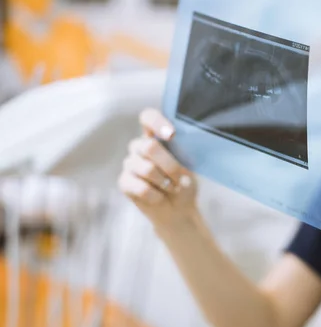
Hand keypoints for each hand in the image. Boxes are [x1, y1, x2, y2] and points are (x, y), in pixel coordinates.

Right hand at [118, 108, 198, 229]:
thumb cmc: (184, 183)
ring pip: (147, 169)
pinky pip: (140, 187)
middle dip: (170, 165)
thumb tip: (181, 170)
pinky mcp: (124, 182)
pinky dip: (156, 196)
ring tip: (171, 188)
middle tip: (179, 178)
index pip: (148, 118)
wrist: (177, 209)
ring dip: (165, 182)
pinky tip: (159, 197)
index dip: (156, 122)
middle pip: (149, 146)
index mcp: (156, 136)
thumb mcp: (191, 167)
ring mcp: (130, 163)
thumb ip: (185, 159)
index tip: (172, 135)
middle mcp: (140, 146)